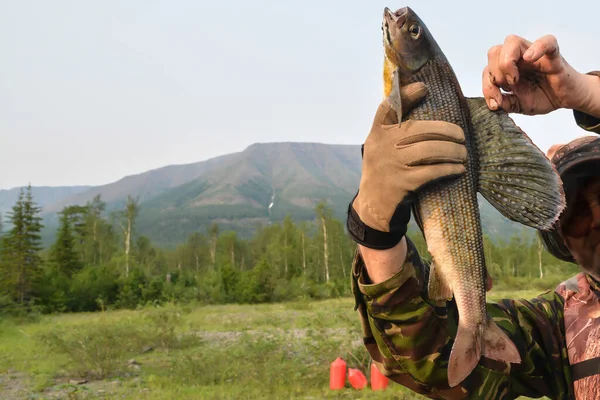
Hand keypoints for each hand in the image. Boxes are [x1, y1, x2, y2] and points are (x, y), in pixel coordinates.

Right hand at [349, 83, 466, 248]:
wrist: (372, 209)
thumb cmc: (383, 174)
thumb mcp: (380, 150)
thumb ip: (393, 133)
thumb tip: (421, 108)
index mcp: (376, 135)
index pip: (387, 108)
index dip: (405, 95)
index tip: (424, 88)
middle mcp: (382, 147)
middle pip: (419, 129)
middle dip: (446, 131)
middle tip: (461, 136)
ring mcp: (392, 165)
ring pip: (430, 150)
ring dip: (452, 151)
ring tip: (463, 153)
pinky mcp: (403, 184)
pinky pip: (433, 171)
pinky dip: (449, 169)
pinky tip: (459, 169)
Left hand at [483, 34, 590, 114]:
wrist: (566, 98)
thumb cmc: (542, 97)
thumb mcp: (518, 105)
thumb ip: (505, 104)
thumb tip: (494, 104)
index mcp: (507, 69)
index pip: (487, 68)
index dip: (487, 85)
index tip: (496, 102)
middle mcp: (518, 58)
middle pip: (494, 51)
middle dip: (495, 73)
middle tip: (508, 87)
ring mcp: (534, 54)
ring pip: (511, 42)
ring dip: (507, 62)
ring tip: (515, 80)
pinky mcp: (553, 55)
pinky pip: (547, 42)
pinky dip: (537, 47)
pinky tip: (529, 58)